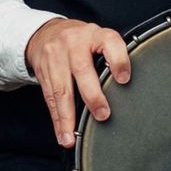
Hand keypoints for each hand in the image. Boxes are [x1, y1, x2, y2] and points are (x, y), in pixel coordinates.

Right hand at [25, 18, 130, 148]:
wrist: (47, 33)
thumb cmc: (82, 42)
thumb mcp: (100, 40)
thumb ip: (113, 58)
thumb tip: (128, 90)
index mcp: (95, 34)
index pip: (110, 42)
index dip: (118, 60)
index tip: (124, 80)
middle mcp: (74, 43)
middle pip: (81, 69)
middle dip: (92, 96)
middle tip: (102, 115)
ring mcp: (55, 56)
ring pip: (61, 88)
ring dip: (67, 117)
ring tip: (72, 137)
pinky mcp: (43, 71)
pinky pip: (49, 98)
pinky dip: (57, 119)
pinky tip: (62, 133)